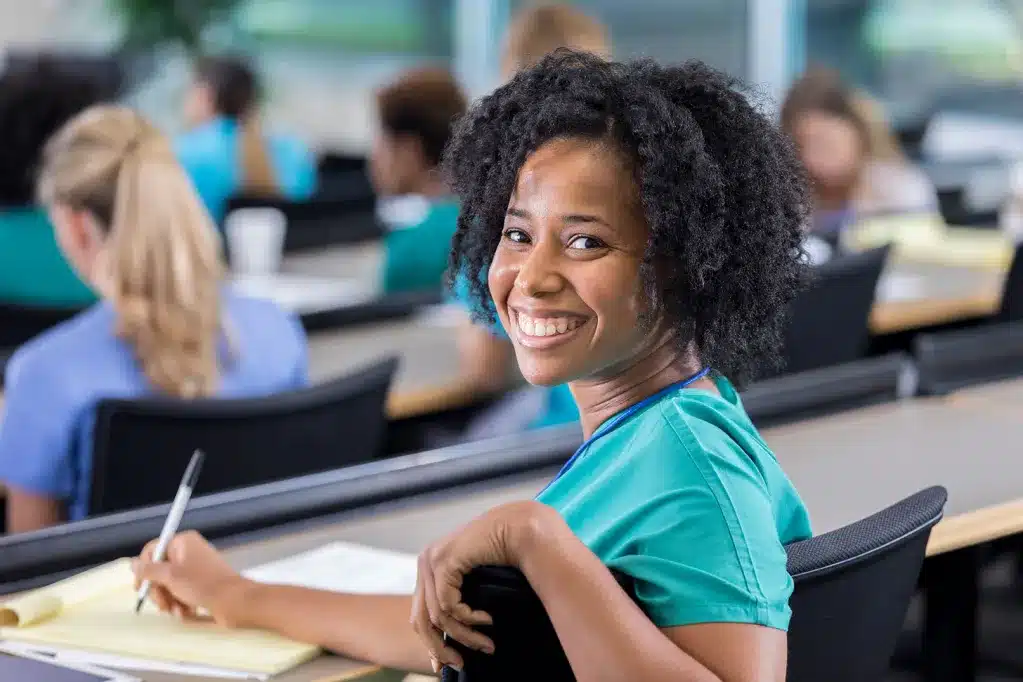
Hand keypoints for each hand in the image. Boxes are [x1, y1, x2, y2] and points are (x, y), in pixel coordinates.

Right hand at [132, 530, 249, 626]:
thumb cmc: (202, 585)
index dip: (144, 569)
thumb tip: (132, 564)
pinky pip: (182, 592)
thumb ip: (149, 571)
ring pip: (169, 585)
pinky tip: (186, 613)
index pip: (153, 550)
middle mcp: (189, 552)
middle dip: (159, 591)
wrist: (234, 602)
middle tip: (163, 605)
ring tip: (178, 611)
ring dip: (170, 600)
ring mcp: (195, 568)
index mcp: (183, 542)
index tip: (140, 588)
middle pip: (159, 570)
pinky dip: (181, 603)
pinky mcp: (201, 584)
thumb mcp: (170, 577)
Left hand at [411, 500, 557, 672]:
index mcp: (430, 567)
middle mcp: (425, 562)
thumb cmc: (505, 554)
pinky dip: (468, 618)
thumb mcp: (476, 585)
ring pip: (436, 617)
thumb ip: (460, 605)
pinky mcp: (443, 561)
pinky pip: (448, 605)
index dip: (431, 642)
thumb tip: (451, 643)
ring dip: (464, 636)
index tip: (444, 664)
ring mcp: (431, 560)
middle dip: (439, 648)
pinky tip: (486, 619)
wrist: (520, 529)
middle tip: (460, 664)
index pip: (419, 614)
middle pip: (420, 620)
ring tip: (487, 645)